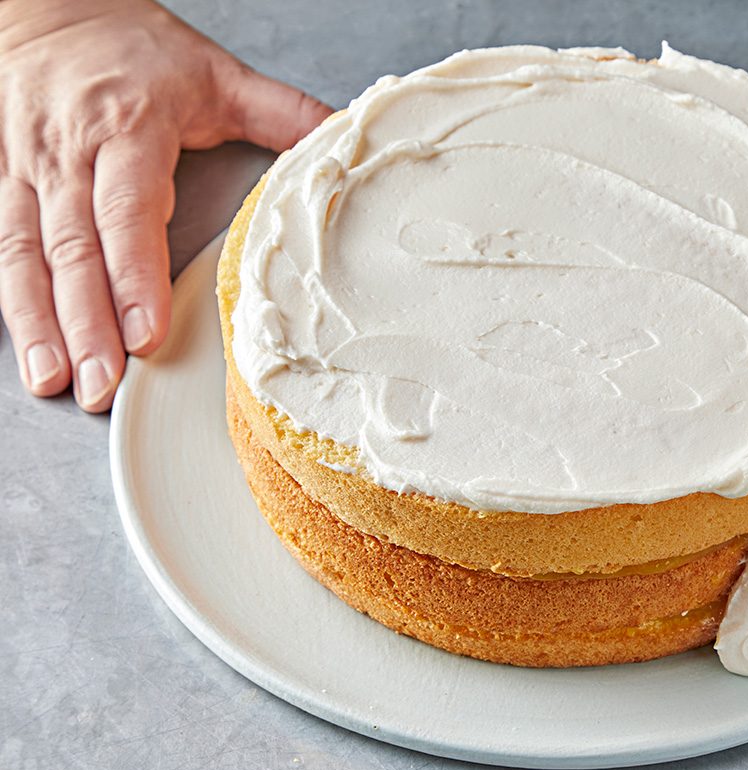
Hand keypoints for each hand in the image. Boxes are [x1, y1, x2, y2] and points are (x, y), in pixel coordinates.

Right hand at [0, 0, 331, 410]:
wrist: (48, 10)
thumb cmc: (134, 51)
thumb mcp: (217, 73)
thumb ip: (282, 113)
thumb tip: (345, 138)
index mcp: (129, 130)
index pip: (127, 209)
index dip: (133, 274)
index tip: (146, 332)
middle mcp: (71, 156)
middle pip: (73, 248)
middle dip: (86, 322)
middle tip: (104, 384)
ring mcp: (30, 173)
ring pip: (28, 256)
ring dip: (42, 326)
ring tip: (57, 384)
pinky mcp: (6, 186)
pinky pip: (6, 250)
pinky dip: (15, 308)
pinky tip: (33, 354)